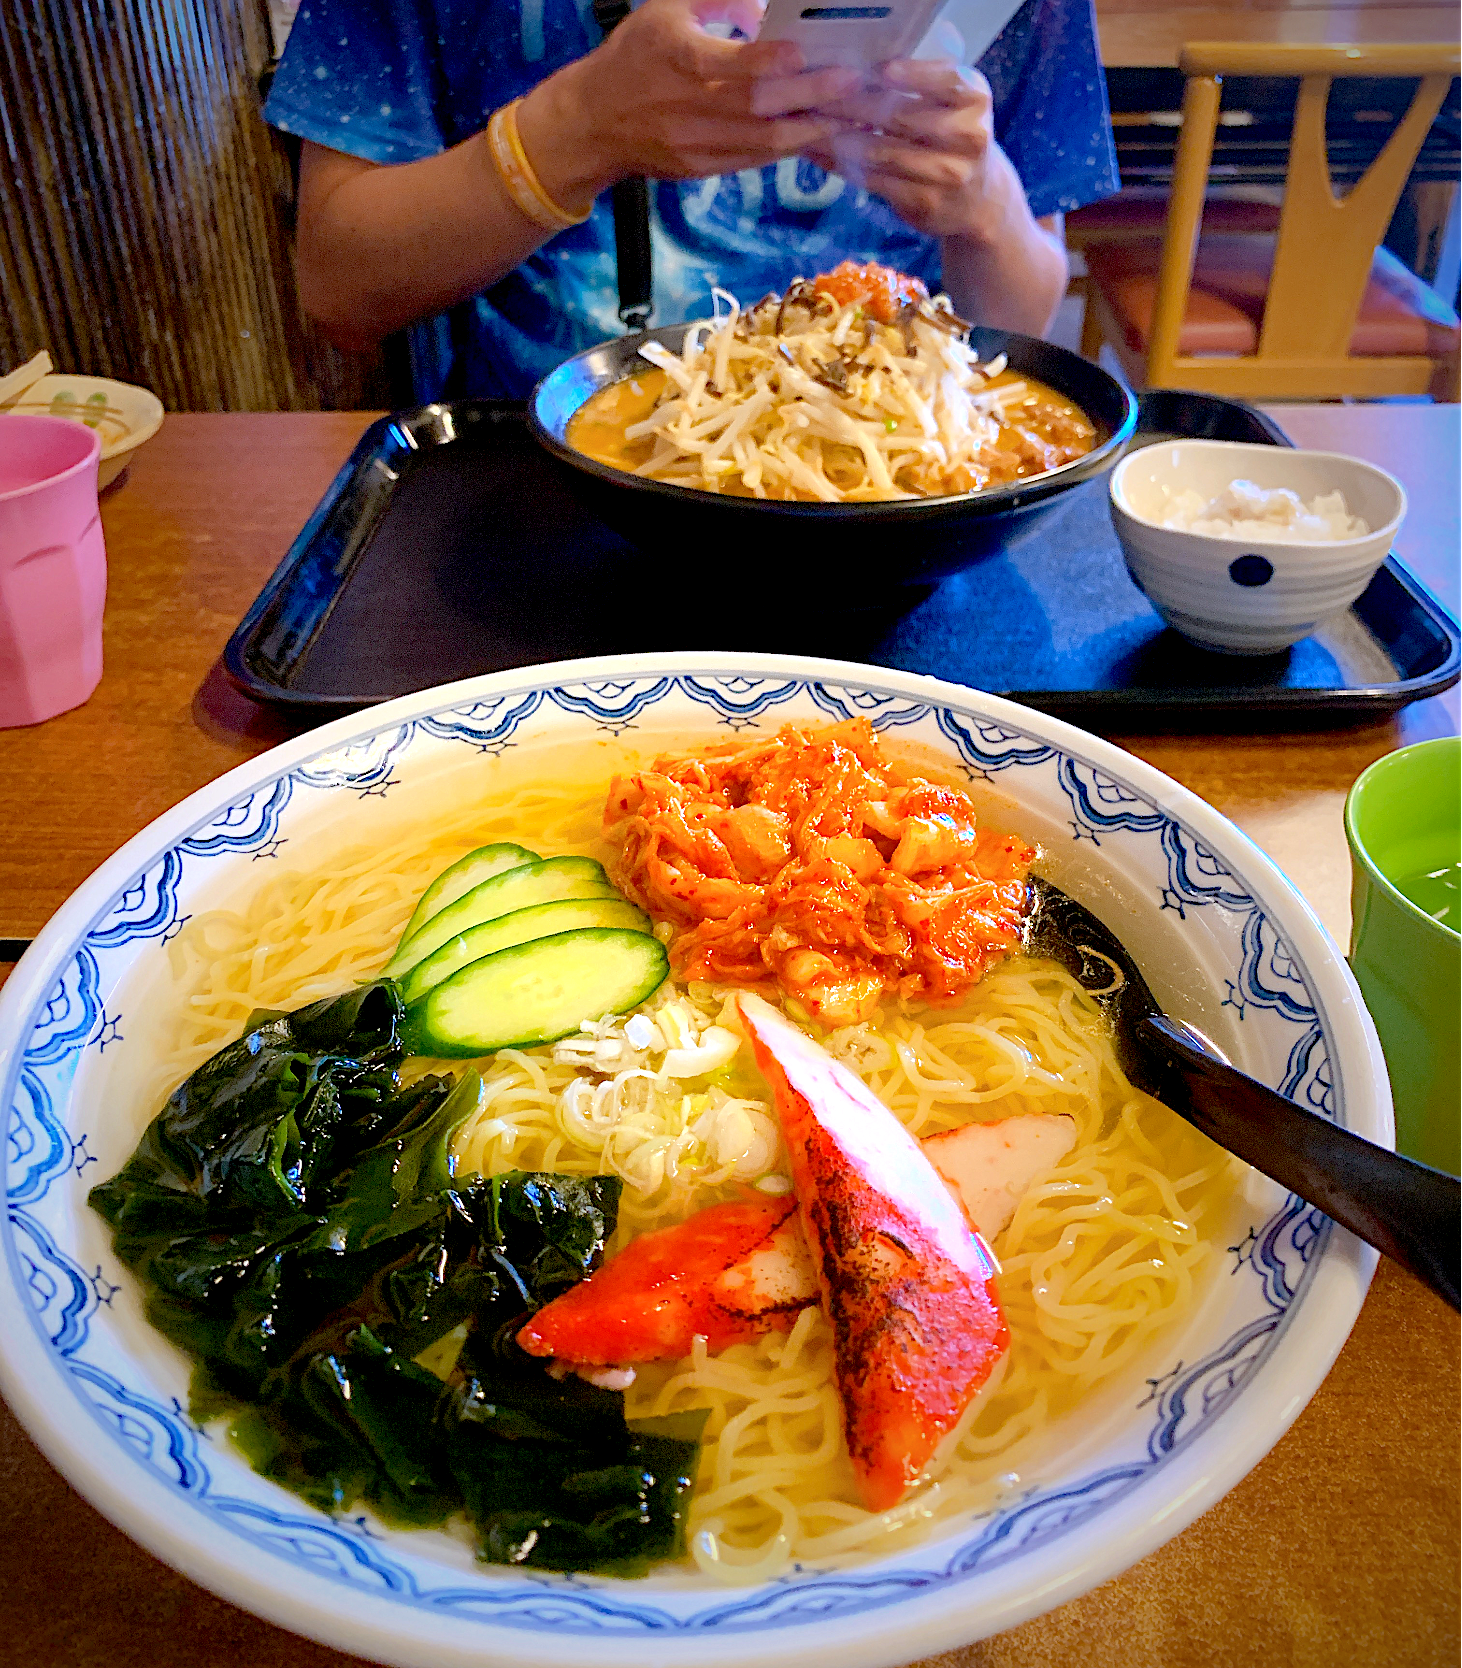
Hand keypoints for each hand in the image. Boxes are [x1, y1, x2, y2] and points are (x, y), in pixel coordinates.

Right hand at [520, 0, 857, 202]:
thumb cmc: (633, 56)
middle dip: (808, 97)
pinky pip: (752, 161)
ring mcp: (695, 144)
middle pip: (757, 107)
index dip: (767, 62)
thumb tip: (763, 6)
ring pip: (761, 142)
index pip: (728, 66)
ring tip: (848, 115)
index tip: (803, 54)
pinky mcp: (701, 169)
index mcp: (677, 58)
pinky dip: (786, 149)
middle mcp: (687, 107)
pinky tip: (816, 135)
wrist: (592, 124)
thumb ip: (716, 1)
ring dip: (809, 130)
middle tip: (850, 83)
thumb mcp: (664, 10)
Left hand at [805, 59, 1003, 241]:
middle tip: (817, 94)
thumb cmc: (954, 137)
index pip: (945, 81)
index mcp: (975, 100)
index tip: (881, 70)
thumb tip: (860, 69)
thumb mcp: (954, 103)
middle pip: (902, 116)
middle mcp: (967, 136)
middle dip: (853, 104)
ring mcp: (946, 173)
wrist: (979, 198)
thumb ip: (921, 86)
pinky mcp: (923, 202)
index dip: (913, 75)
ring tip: (809, 124)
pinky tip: (820, 155)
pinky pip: (875, 180)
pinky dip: (843, 166)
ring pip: (882, 150)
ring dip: (839, 137)